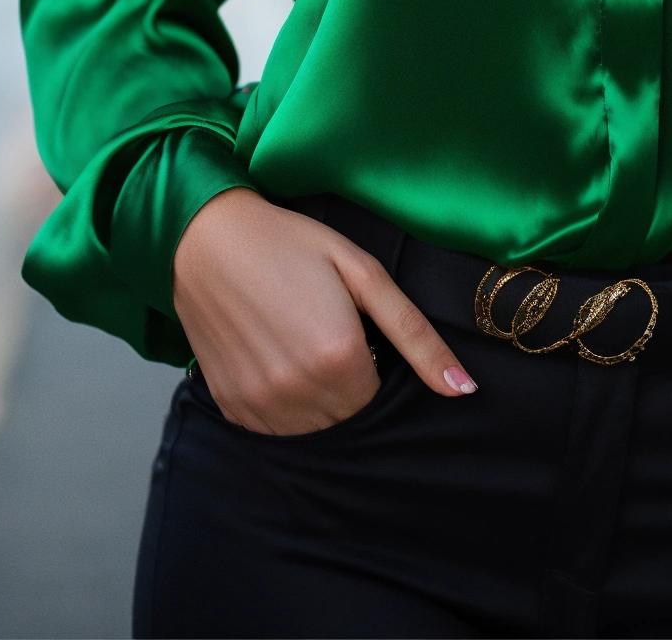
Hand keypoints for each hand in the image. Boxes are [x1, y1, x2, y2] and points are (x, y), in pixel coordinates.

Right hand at [171, 189, 477, 434]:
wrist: (207, 239)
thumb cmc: (291, 244)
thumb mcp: (362, 273)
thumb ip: (414, 334)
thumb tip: (463, 389)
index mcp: (338, 358)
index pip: (382, 403)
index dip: (379, 371)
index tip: (363, 339)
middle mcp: (298, 392)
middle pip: (349, 421)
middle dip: (353, 389)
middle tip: (332, 336)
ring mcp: (261, 405)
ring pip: (314, 433)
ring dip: (320, 403)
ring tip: (304, 346)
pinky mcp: (232, 408)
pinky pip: (276, 431)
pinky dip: (286, 408)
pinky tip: (279, 361)